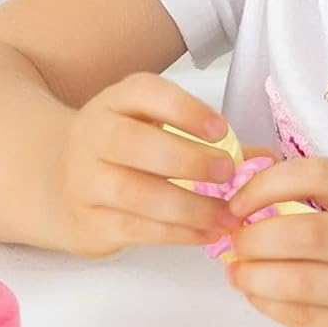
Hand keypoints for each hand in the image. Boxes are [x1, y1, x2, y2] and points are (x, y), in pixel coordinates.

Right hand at [54, 72, 242, 256]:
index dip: (184, 109)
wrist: (59, 184)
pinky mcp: (87, 219)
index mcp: (114, 103)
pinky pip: (133, 228)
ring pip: (133, 192)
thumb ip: (210, 143)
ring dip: (187, 206)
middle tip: (226, 174)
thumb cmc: (123, 155)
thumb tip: (267, 160)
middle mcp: (92, 135)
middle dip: (186, 159)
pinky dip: (176, 234)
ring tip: (226, 217)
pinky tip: (205, 233)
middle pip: (133, 143)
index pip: (143, 92)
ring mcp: (84, 179)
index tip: (220, 131)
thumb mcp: (155, 131)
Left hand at [226, 156, 327, 326]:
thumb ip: (317, 194)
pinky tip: (257, 293)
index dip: (264, 184)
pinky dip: (268, 304)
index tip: (236, 202)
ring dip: (253, 276)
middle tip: (234, 241)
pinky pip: (303, 318)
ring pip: (299, 283)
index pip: (316, 175)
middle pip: (305, 235)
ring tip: (237, 271)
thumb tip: (240, 196)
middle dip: (254, 239)